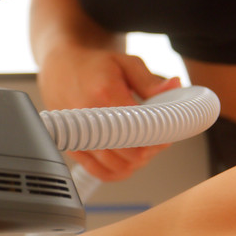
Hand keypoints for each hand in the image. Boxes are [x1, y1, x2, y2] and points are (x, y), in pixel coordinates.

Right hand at [38, 46, 181, 180]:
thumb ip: (150, 82)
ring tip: (141, 146)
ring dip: (136, 161)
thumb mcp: (125, 63)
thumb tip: (175, 88)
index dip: (158, 138)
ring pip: (117, 166)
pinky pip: (98, 171)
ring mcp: (79, 135)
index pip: (139, 132)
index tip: (165, 133)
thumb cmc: (92, 65)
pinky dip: (117, 171)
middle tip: (156, 138)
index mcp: (104, 95)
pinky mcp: (72, 145)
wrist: (60, 67)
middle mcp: (89, 118)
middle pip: (131, 155)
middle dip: (150, 150)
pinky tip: (125, 160)